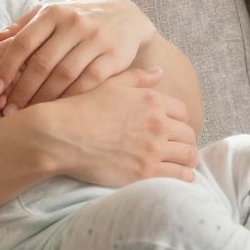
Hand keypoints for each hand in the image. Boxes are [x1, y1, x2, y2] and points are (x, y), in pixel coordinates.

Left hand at [0, 0, 149, 112]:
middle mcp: (75, 23)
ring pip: (63, 75)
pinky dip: (70, 98)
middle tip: (9, 109)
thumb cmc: (81, 19)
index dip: (6, 69)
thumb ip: (26, 25)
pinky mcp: (114, 56)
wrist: (127, 17)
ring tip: (29, 112)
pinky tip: (58, 110)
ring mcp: (96, 39)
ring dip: (43, 98)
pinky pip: (87, 82)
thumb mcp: (54, 14)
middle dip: (22, 90)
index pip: (24, 43)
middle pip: (42, 63)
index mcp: (55, 13)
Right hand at [22, 68, 198, 187]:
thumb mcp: (112, 85)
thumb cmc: (82, 108)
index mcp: (152, 101)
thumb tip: (160, 72)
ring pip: (187, 155)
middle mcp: (158, 124)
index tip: (172, 129)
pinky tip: (180, 177)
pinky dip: (183, 176)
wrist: (62, 136)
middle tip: (177, 148)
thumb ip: (139, 78)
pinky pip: (178, 176)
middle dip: (184, 141)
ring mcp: (153, 149)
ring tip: (182, 164)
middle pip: (187, 134)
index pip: (182, 112)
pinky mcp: (145, 173)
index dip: (178, 121)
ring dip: (187, 159)